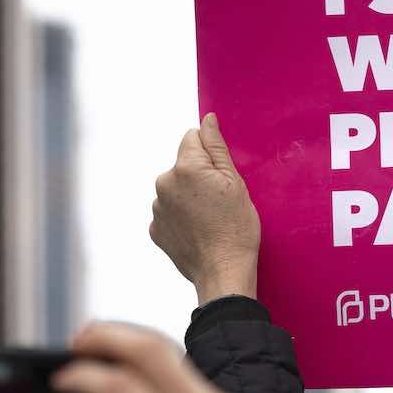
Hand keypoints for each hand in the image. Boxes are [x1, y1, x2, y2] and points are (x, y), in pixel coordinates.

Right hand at [50, 322, 312, 392]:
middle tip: (75, 342)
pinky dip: (161, 371)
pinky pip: (195, 378)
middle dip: (105, 335)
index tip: (61, 380)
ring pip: (176, 356)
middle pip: (150, 349)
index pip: (121, 388)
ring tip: (104, 356)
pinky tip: (145, 387)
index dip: (82, 375)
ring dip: (134, 346)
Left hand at [151, 113, 261, 304]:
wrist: (223, 272)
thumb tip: (206, 120)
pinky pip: (169, 212)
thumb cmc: (237, 228)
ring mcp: (157, 208)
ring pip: (175, 189)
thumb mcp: (235, 183)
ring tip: (210, 219)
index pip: (192, 138)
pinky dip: (182, 218)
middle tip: (219, 201)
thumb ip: (216, 147)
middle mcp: (164, 183)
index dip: (211, 154)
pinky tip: (199, 231)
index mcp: (185, 167)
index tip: (221, 176)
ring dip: (189, 198)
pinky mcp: (155, 229)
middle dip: (198, 176)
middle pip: (183, 165)